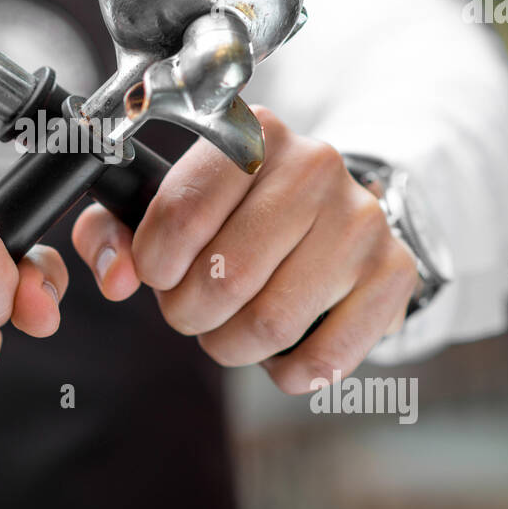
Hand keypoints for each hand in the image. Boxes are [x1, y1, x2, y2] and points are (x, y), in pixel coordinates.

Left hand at [71, 106, 417, 393]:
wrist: (331, 218)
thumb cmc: (236, 215)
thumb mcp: (166, 206)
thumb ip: (114, 232)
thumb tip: (117, 276)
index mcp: (252, 136)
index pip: (181, 213)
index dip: (156, 264)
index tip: (160, 272)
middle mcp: (313, 166)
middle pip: (225, 277)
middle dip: (189, 312)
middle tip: (192, 308)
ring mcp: (361, 220)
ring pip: (271, 322)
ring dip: (232, 345)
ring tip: (231, 326)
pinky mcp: (392, 273)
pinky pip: (324, 358)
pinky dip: (286, 372)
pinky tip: (278, 349)